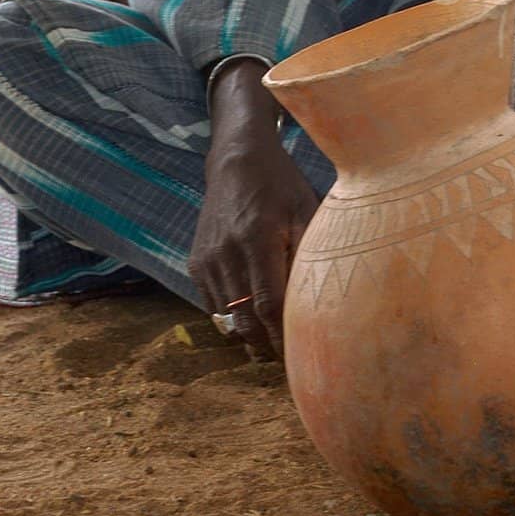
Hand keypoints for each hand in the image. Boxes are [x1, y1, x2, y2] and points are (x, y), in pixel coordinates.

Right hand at [190, 130, 318, 358]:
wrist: (236, 161)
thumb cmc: (281, 185)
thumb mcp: (305, 208)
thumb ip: (310, 252)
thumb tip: (320, 298)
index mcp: (257, 238)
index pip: (268, 304)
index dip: (282, 335)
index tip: (297, 352)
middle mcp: (227, 252)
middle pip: (244, 320)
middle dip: (265, 342)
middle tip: (287, 354)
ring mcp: (207, 259)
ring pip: (226, 318)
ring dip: (248, 332)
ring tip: (270, 337)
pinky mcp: (195, 263)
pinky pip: (213, 305)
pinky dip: (231, 315)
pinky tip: (250, 310)